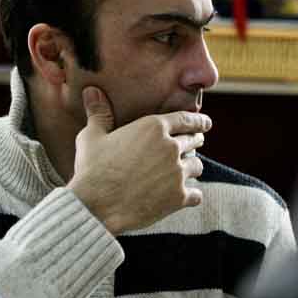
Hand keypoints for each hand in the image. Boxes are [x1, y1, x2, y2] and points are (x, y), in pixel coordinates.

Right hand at [67, 86, 211, 233]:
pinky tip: (188, 197)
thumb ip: (99, 113)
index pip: (186, 119)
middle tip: (194, 144)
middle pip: (193, 141)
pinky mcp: (179, 196)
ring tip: (188, 170)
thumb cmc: (92, 169)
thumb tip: (92, 91)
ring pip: (197, 166)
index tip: (206, 124)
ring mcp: (177, 172)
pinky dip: (192, 195)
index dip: (199, 121)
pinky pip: (196, 194)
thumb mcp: (91, 137)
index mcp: (153, 127)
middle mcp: (171, 147)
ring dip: (192, 168)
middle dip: (195, 142)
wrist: (96, 206)